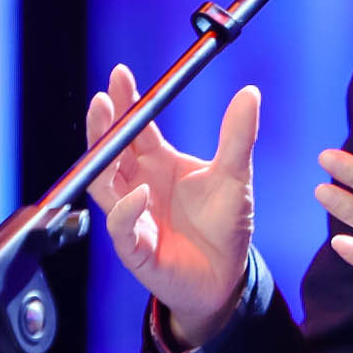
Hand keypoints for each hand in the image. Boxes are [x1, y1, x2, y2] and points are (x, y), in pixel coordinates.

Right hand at [84, 65, 258, 348]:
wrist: (226, 278)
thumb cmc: (224, 225)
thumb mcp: (235, 176)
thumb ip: (238, 137)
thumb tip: (250, 92)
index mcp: (157, 163)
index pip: (135, 127)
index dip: (127, 101)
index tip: (121, 74)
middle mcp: (138, 185)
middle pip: (110, 150)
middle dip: (103, 124)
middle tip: (104, 99)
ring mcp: (132, 216)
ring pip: (104, 184)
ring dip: (103, 159)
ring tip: (109, 131)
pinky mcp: (136, 248)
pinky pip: (122, 227)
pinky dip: (127, 210)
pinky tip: (139, 194)